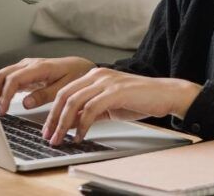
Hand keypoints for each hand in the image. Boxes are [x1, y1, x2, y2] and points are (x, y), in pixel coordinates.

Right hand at [0, 57, 95, 114]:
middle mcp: (29, 64)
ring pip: (2, 75)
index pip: (14, 79)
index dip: (5, 95)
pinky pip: (7, 77)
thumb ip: (44, 96)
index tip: (2, 110)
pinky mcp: (24, 72)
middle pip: (2, 75)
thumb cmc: (75, 75)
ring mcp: (25, 67)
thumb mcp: (64, 88)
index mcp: (39, 67)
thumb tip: (26, 103)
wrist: (81, 66)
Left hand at [40, 67, 201, 145]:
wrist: (165, 94)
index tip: (48, 129)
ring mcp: (106, 81)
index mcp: (94, 75)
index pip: (64, 91)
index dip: (53, 111)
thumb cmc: (141, 99)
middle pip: (64, 95)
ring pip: (74, 102)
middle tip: (49, 136)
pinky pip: (91, 109)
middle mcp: (97, 74)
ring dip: (64, 124)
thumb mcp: (110, 104)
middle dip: (53, 118)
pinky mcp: (115, 92)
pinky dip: (82, 125)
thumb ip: (91, 111)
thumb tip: (72, 123)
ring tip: (61, 139)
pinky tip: (80, 136)